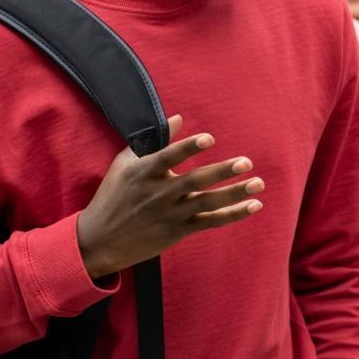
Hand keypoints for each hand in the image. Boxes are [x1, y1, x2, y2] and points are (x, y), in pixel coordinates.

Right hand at [76, 115, 263, 279]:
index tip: (209, 139)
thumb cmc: (113, 196)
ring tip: (258, 183)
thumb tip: (178, 118)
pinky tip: (253, 206)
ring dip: (235, 193)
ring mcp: (171, 213)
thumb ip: (154, 142)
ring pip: (208, 202)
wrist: (100, 240)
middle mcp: (159, 193)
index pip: (169, 157)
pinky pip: (211, 221)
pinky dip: (233, 214)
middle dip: (222, 171)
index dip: (189, 147)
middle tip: (246, 162)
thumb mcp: (125, 164)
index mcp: (144, 173)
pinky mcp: (179, 230)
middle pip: (195, 181)